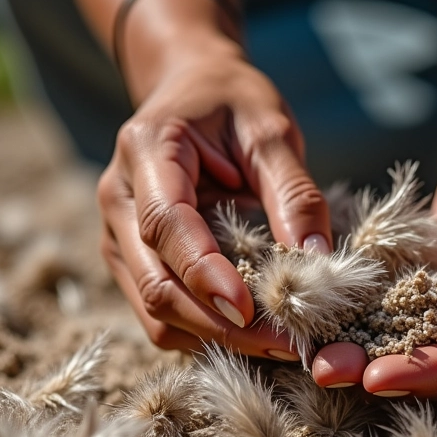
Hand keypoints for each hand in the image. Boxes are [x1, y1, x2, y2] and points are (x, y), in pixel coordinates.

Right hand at [98, 40, 330, 354]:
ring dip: (214, 338)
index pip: (165, 224)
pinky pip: (161, 315)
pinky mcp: (134, 261)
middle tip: (287, 346)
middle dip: (220, 325)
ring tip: (278, 344)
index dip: (205, 273)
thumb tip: (318, 261)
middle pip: (156, 283)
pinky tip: (251, 333)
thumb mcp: (272, 130)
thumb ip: (294, 192)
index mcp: (147, 152)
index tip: (250, 310)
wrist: (191, 90)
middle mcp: (118, 199)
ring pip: (154, 310)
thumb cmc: (233, 103)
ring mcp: (119, 236)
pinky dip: (204, 333)